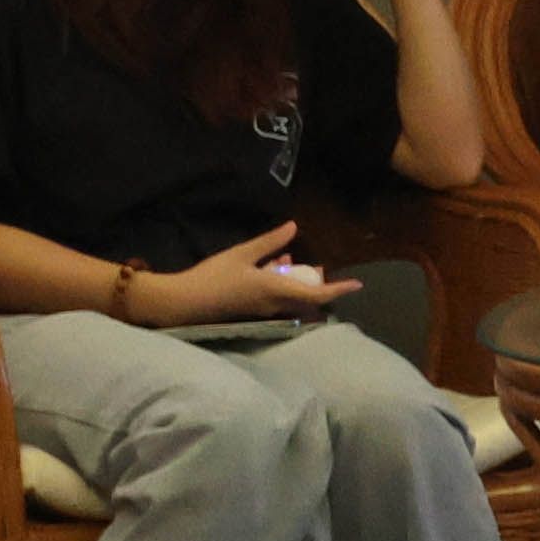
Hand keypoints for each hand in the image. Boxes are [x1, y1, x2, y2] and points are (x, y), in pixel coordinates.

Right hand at [143, 227, 348, 324]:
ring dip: (294, 282)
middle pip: (306, 298)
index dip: (338, 290)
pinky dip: (279, 285)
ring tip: (286, 260)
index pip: (316, 295)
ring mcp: (261, 312)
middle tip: (318, 267)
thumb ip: (270, 242)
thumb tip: (294, 227)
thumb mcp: (242, 254)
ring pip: (290, 298)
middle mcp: (273, 305)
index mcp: (276, 291)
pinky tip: (268, 268)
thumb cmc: (213, 277)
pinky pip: (275, 300)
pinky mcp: (250, 312)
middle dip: (315, 283)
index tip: (357, 285)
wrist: (182, 303)